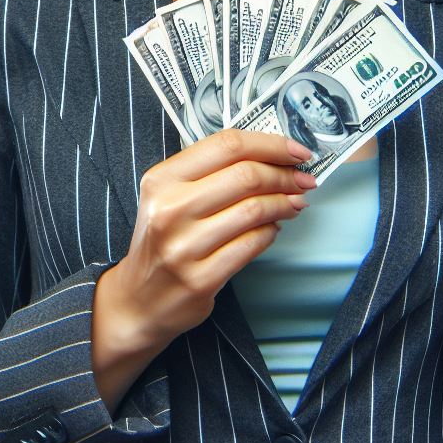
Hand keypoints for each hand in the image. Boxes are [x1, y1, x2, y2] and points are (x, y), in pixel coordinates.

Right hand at [92, 130, 314, 410]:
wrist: (139, 298)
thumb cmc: (162, 241)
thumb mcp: (168, 196)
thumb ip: (208, 173)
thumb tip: (269, 157)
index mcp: (161, 179)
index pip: (225, 146)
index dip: (269, 144)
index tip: (295, 151)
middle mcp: (170, 208)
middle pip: (245, 175)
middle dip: (284, 175)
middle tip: (302, 180)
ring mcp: (184, 245)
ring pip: (254, 210)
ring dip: (284, 204)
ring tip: (294, 203)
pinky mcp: (201, 278)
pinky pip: (252, 245)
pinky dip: (271, 233)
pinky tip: (273, 229)